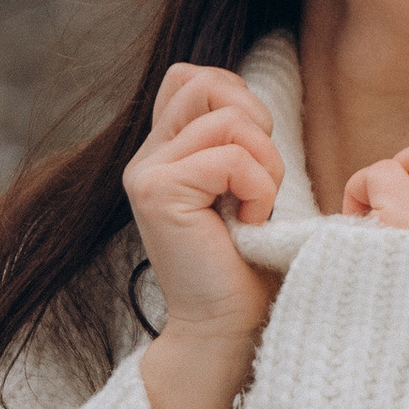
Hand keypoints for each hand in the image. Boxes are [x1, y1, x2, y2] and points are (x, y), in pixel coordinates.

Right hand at [124, 65, 285, 408]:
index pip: (192, 77)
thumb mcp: (246, 190)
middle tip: (261, 181)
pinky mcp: (157, 192)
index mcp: (163, 155)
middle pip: (204, 81)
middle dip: (254, 121)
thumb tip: (252, 104)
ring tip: (257, 208)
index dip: (237, 98)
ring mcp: (145, 174)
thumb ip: (236, 142)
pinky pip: (229, 155)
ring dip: (264, 163)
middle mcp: (145, 159)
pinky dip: (258, 187)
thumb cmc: (251, 270)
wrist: (230, 332)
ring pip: (225, 118)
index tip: (256, 157)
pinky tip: (249, 222)